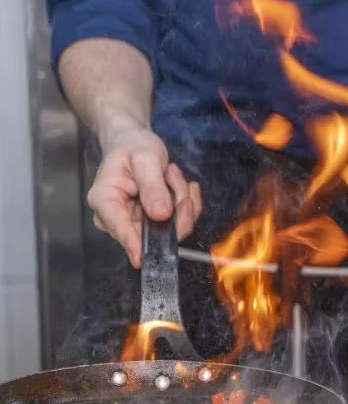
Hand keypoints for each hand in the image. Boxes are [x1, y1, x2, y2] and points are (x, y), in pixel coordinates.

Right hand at [86, 128, 201, 267]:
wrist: (134, 144)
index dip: (134, 245)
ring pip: (172, 227)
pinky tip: (179, 184)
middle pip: (154, 232)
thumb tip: (160, 215)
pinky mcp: (154, 223)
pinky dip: (186, 202)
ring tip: (171, 174)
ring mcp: (137, 222)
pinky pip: (180, 222)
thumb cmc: (132, 148)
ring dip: (181, 199)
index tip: (143, 259)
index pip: (120, 229)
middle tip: (173, 176)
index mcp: (105, 201)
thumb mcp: (144, 159)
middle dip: (176, 206)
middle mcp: (118, 217)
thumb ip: (152, 187)